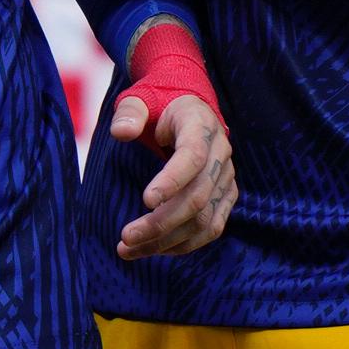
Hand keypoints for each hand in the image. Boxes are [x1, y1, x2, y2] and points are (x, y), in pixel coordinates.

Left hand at [107, 86, 234, 258]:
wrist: (189, 107)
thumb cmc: (160, 104)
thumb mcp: (140, 98)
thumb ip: (130, 112)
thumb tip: (122, 132)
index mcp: (200, 125)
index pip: (192, 157)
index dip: (172, 181)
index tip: (145, 200)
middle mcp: (220, 153)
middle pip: (198, 196)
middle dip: (162, 222)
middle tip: (126, 237)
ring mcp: (226, 177)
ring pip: (205, 219)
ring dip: (168, 241)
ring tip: (130, 250)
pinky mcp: (226, 195)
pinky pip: (213, 227)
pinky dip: (185, 244)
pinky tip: (155, 249)